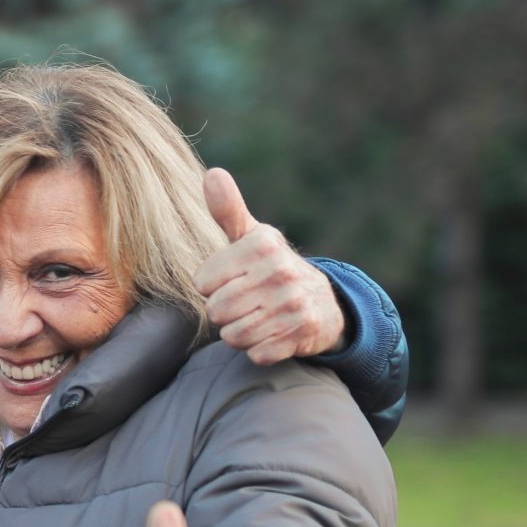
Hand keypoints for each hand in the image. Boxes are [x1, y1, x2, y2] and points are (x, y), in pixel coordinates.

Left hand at [195, 169, 344, 365]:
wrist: (323, 304)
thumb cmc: (271, 268)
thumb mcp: (251, 237)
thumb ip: (227, 210)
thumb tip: (212, 173)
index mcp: (261, 245)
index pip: (202, 283)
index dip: (212, 287)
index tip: (232, 281)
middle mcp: (280, 271)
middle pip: (216, 311)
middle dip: (225, 313)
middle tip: (246, 303)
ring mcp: (293, 303)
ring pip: (233, 335)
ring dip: (240, 333)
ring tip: (258, 318)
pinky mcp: (301, 333)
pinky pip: (256, 354)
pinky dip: (259, 350)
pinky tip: (274, 334)